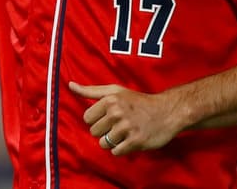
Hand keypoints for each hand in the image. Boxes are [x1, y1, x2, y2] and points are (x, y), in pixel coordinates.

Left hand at [68, 81, 183, 155]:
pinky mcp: (136, 141)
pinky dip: (121, 149)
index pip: (87, 118)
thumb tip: (70, 85)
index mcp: (110, 99)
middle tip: (119, 125)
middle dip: (104, 130)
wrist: (167, 111)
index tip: (108, 116)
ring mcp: (127, 128)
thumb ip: (90, 90)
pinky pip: (116, 152)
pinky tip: (130, 140)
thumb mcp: (114, 91)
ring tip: (124, 132)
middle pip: (94, 132)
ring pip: (103, 143)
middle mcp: (117, 112)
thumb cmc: (137, 101)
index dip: (96, 119)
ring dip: (112, 141)